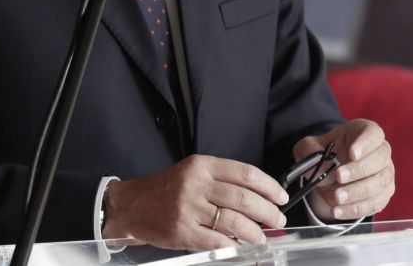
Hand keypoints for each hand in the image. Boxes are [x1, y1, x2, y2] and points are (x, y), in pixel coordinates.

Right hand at [102, 155, 289, 249]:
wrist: (131, 205)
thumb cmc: (166, 189)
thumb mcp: (193, 173)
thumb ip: (222, 181)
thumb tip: (257, 197)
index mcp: (202, 165)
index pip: (245, 173)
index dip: (269, 186)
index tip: (281, 197)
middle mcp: (197, 184)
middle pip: (244, 198)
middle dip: (268, 212)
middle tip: (278, 220)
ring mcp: (189, 208)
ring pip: (234, 221)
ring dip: (254, 232)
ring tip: (262, 236)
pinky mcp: (182, 231)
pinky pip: (216, 240)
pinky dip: (233, 245)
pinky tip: (240, 246)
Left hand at [293, 119, 393, 221]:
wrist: (329, 174)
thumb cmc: (324, 154)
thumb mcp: (309, 147)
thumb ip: (311, 152)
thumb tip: (324, 168)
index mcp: (365, 132)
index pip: (373, 134)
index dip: (365, 143)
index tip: (351, 153)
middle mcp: (380, 152)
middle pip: (380, 158)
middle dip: (359, 169)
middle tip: (338, 176)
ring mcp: (385, 174)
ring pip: (379, 183)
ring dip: (357, 191)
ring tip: (336, 196)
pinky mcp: (382, 195)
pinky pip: (374, 204)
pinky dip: (355, 209)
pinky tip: (337, 210)